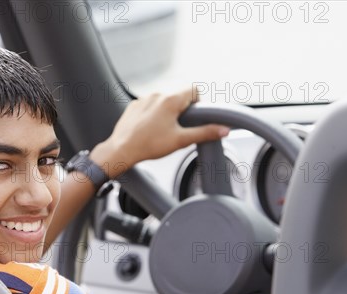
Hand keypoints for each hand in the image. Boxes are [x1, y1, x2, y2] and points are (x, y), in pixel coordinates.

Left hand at [90, 87, 228, 177]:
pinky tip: (149, 129)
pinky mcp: (134, 105)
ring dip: (167, 111)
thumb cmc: (149, 145)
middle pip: (178, 95)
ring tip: (162, 130)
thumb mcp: (181, 140)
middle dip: (182, 109)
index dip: (198, 102)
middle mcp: (157, 94)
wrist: (121, 149)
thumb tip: (224, 130)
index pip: (194, 89)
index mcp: (170, 99)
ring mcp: (143, 98)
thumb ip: (204, 133)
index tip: (194, 117)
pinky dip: (153, 113)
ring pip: (163, 100)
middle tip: (178, 127)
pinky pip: (150, 104)